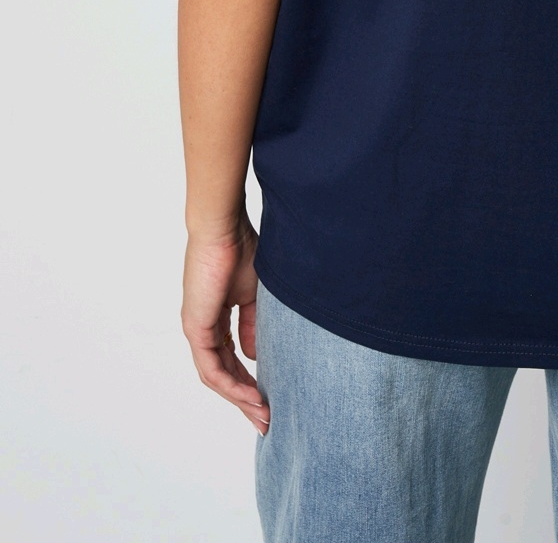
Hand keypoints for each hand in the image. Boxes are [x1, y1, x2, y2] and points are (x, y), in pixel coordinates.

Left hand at [181, 213, 269, 433]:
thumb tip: (256, 356)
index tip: (269, 397)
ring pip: (216, 377)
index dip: (248, 380)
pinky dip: (232, 385)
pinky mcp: (196, 328)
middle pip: (222, 375)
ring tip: (262, 414)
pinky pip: (212, 369)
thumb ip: (254, 325)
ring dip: (240, 398)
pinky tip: (251, 395)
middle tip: (266, 420)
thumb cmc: (240, 249)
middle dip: (245, 399)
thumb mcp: (254, 294)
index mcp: (214, 319)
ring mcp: (196, 330)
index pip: (230, 359)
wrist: (223, 229)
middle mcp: (201, 329)